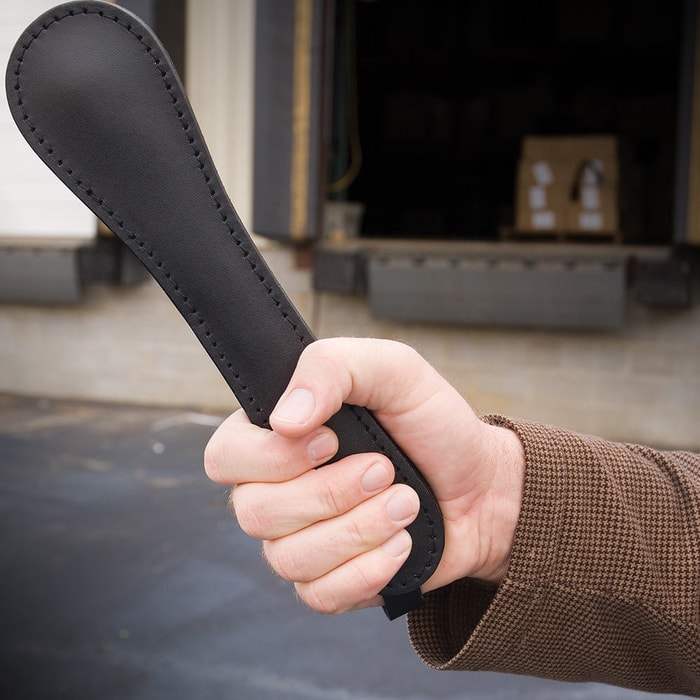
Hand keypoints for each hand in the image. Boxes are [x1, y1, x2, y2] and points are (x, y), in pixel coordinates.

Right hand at [204, 338, 524, 613]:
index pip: (225, 456)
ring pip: (287, 558)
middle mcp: (277, 490)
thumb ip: (332, 368)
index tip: (330, 440)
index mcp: (279, 436)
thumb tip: (284, 419)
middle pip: (254, 512)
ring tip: (405, 504)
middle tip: (386, 470)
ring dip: (359, 529)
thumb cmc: (431, 423)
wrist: (481, 485)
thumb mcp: (392, 370)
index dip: (270, 457)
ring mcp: (300, 540)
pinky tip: (400, 544)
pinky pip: (319, 594)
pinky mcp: (328, 581)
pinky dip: (367, 571)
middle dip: (331, 493)